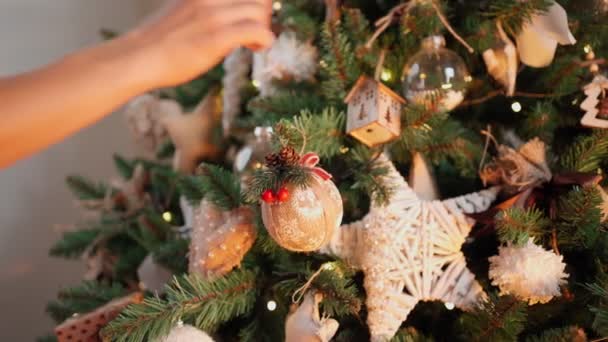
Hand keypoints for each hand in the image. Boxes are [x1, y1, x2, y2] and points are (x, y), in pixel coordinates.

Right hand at [128, 0, 273, 88]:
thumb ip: (208, 7)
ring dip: (264, 28)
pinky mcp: (217, 36)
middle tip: (254, 31)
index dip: (255, 2)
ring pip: (260, 12)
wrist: (140, 57)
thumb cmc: (162, 40)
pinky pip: (258, 31)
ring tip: (253, 43)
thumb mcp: (186, 9)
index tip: (251, 15)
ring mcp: (214, 15)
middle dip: (263, 14)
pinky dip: (265, 41)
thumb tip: (232, 14)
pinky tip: (255, 49)